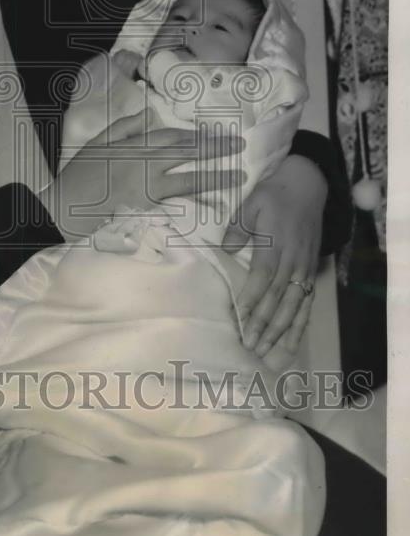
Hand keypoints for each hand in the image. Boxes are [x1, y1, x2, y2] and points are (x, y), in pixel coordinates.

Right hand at [41, 107, 244, 242]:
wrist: (65, 208)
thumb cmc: (79, 175)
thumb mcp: (97, 143)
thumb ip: (124, 128)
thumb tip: (149, 114)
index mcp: (133, 146)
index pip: (171, 137)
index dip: (196, 135)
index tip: (215, 134)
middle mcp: (144, 165)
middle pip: (186, 153)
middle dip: (214, 148)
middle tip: (238, 145)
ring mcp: (147, 189)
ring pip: (188, 180)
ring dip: (215, 177)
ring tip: (238, 176)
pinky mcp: (147, 210)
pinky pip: (178, 204)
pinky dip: (197, 203)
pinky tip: (215, 203)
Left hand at [223, 154, 326, 356]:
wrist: (308, 185)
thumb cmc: (274, 194)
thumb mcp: (252, 204)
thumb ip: (239, 228)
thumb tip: (224, 249)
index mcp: (276, 245)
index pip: (263, 279)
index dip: (251, 300)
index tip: (239, 319)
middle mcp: (293, 261)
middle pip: (278, 299)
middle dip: (263, 324)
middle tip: (249, 346)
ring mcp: (304, 268)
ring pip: (294, 306)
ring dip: (280, 331)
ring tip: (267, 351)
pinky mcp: (310, 271)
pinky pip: (307, 303)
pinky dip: (299, 324)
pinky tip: (291, 342)